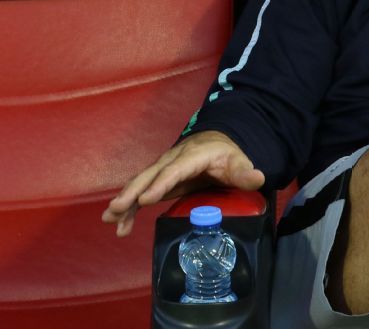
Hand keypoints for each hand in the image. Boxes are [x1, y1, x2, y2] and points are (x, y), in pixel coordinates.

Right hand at [101, 130, 264, 236]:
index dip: (160, 184)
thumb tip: (257, 178)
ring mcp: (163, 169)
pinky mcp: (159, 179)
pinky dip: (129, 207)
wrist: (217, 144)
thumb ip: (245, 172)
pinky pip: (140, 192)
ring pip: (140, 183)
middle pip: (150, 175)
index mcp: (192, 156)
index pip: (174, 170)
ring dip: (125, 201)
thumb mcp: (238, 162)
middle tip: (117, 208)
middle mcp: (172, 160)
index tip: (146, 199)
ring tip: (111, 220)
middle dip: (132, 192)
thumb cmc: (226, 155)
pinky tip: (119, 224)